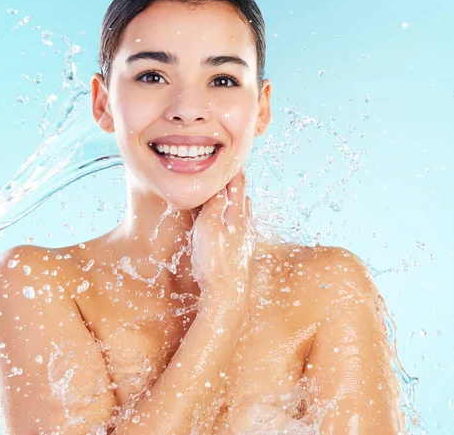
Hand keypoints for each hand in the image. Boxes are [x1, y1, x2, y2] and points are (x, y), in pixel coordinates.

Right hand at [190, 168, 254, 305]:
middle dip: (235, 184)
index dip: (233, 170)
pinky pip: (239, 228)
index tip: (231, 157)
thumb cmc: (215, 261)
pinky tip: (228, 226)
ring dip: (235, 201)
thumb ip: (215, 204)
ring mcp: (244, 240)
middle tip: (228, 172)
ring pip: (242, 214)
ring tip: (227, 194)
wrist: (227, 296)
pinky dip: (233, 218)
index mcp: (237, 215)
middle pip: (242, 197)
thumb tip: (221, 184)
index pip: (237, 185)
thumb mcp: (209, 227)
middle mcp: (245, 225)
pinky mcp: (241, 254)